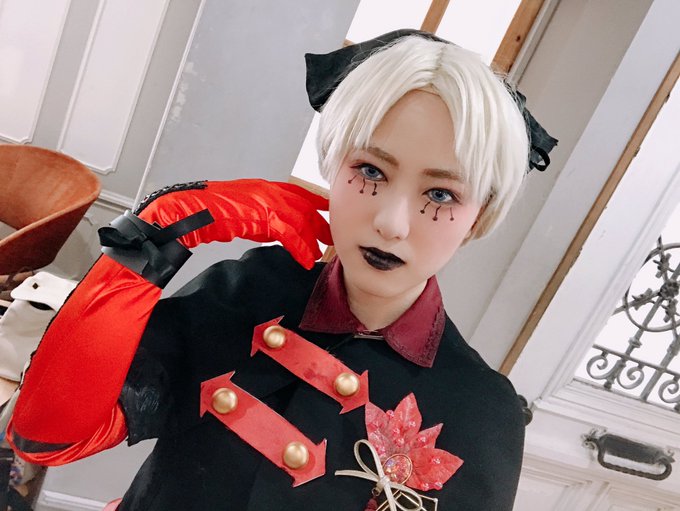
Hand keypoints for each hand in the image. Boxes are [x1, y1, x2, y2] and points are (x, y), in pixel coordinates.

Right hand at [137, 179, 331, 268]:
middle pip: (304, 205)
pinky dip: (299, 247)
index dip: (316, 202)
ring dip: (311, 239)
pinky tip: (305, 258)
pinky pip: (288, 232)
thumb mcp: (245, 212)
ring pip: (299, 219)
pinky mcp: (259, 215)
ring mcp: (264, 201)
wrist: (189, 212)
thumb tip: (280, 230)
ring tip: (317, 254)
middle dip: (319, 223)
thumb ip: (265, 217)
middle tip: (331, 238)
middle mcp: (267, 190)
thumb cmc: (210, 212)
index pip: (299, 192)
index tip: (329, 212)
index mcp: (264, 187)